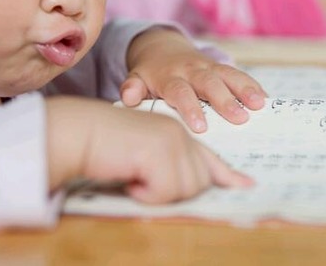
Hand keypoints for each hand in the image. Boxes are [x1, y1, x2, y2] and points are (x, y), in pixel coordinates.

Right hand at [47, 97, 252, 203]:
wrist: (80, 131)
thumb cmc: (104, 147)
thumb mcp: (143, 156)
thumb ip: (168, 165)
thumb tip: (193, 187)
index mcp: (177, 133)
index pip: (209, 158)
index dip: (226, 175)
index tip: (245, 185)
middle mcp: (180, 133)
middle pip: (200, 182)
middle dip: (173, 192)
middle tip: (144, 182)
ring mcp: (173, 139)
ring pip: (186, 188)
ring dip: (157, 192)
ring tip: (135, 176)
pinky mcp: (160, 149)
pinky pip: (165, 191)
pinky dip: (145, 194)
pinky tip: (130, 179)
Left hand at [121, 28, 265, 132]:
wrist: (162, 49)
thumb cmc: (150, 75)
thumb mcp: (136, 79)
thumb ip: (132, 89)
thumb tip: (127, 98)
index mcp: (169, 77)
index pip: (179, 91)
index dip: (190, 108)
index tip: (200, 126)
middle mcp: (191, 70)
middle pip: (209, 83)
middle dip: (225, 100)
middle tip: (239, 119)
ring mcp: (209, 67)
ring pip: (229, 76)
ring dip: (245, 90)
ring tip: (259, 105)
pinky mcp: (222, 68)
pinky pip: (240, 75)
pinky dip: (253, 86)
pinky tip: (266, 100)